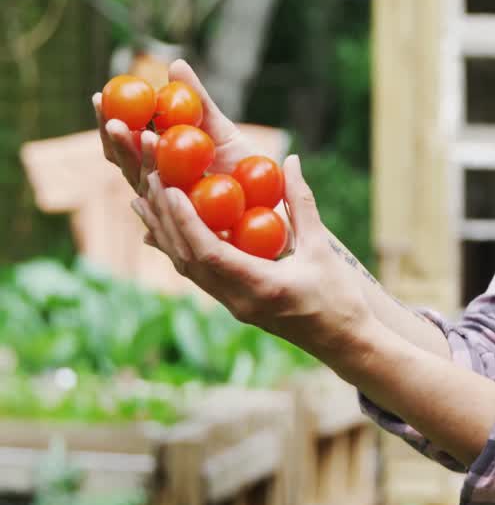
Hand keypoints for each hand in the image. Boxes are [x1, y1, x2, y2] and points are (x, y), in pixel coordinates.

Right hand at [94, 59, 261, 197]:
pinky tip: (163, 177)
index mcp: (156, 162)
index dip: (107, 120)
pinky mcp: (191, 226)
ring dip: (141, 161)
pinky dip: (166, 194)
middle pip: (124, 164)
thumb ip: (197, 100)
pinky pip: (175, 211)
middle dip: (117, 142)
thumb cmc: (243, 162)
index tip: (98, 96)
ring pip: (146, 185)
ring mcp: (171, 208)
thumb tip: (176, 63)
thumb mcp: (220, 127)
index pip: (122, 142)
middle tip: (114, 121)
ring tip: (145, 137)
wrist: (275, 196)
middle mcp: (157, 185)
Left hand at [131, 155, 373, 364]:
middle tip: (150, 181)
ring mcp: (233, 306)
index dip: (186, 220)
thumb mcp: (322, 249)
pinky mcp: (235, 305)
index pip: (210, 252)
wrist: (343, 342)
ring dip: (164, 234)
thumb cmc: (340, 298)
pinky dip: (179, 249)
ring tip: (142, 202)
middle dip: (165, 219)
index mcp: (260, 287)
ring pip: (187, 268)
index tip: (171, 189)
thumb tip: (289, 161)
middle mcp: (237, 300)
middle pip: (188, 259)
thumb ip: (302, 205)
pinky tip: (166, 232)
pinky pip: (198, 275)